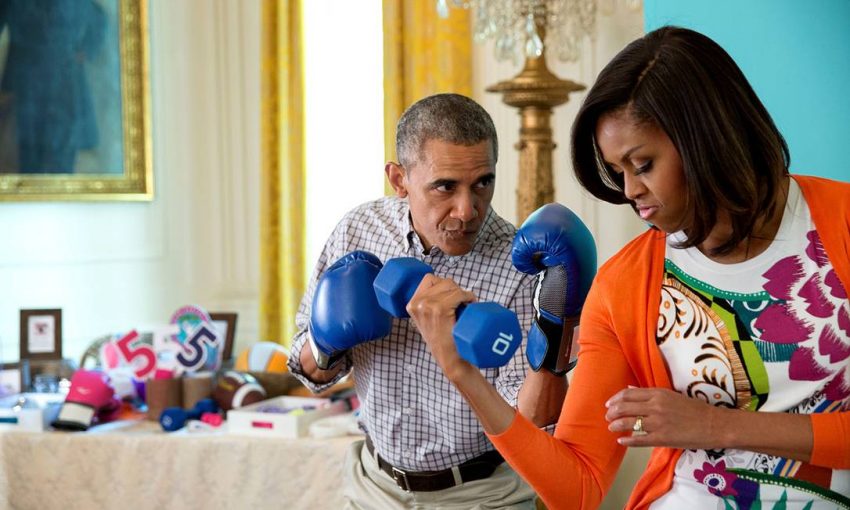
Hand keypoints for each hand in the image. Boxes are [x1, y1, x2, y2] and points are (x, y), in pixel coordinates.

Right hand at [406, 274, 476, 379]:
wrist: (450, 359)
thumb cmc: (443, 341)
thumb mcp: (427, 321)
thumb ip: (427, 305)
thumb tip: (444, 287)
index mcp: (412, 304)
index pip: (429, 279)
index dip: (444, 285)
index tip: (451, 296)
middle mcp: (417, 304)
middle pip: (443, 281)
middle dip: (455, 289)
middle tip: (462, 302)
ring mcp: (428, 306)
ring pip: (451, 286)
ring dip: (462, 293)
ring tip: (466, 305)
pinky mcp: (441, 310)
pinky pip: (459, 293)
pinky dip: (468, 296)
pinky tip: (470, 304)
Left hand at [604, 387, 726, 449]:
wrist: (713, 425)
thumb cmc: (694, 409)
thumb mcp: (671, 395)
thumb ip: (649, 393)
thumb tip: (629, 389)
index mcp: (658, 394)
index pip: (628, 394)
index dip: (615, 399)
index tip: (609, 404)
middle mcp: (655, 406)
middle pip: (624, 407)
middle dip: (612, 412)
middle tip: (607, 417)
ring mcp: (658, 423)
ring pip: (628, 423)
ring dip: (616, 425)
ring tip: (612, 427)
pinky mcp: (662, 438)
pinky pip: (638, 439)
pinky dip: (627, 440)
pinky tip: (621, 440)